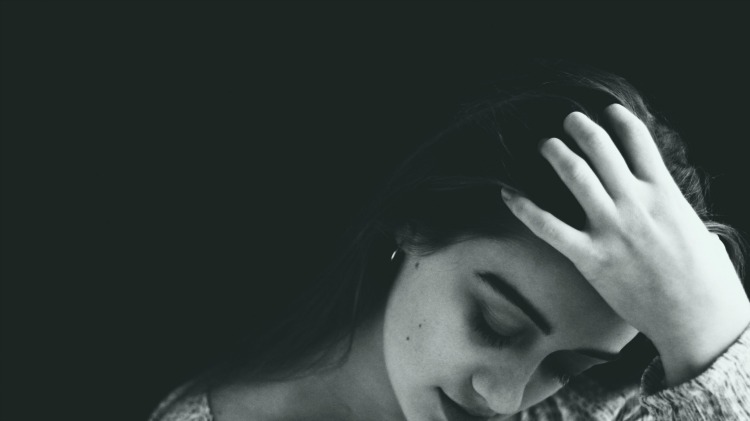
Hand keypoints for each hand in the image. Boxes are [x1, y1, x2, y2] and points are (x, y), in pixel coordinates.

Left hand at [500, 104, 749, 385]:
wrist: (699, 319)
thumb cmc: (706, 279)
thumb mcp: (696, 228)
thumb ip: (671, 208)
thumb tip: (660, 200)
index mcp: (665, 194)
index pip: (640, 142)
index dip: (621, 121)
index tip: (608, 110)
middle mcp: (635, 204)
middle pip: (602, 150)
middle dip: (581, 129)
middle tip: (568, 120)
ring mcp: (611, 229)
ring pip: (576, 175)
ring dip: (556, 152)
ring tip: (544, 143)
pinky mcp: (591, 257)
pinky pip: (548, 227)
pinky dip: (524, 207)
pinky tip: (507, 193)